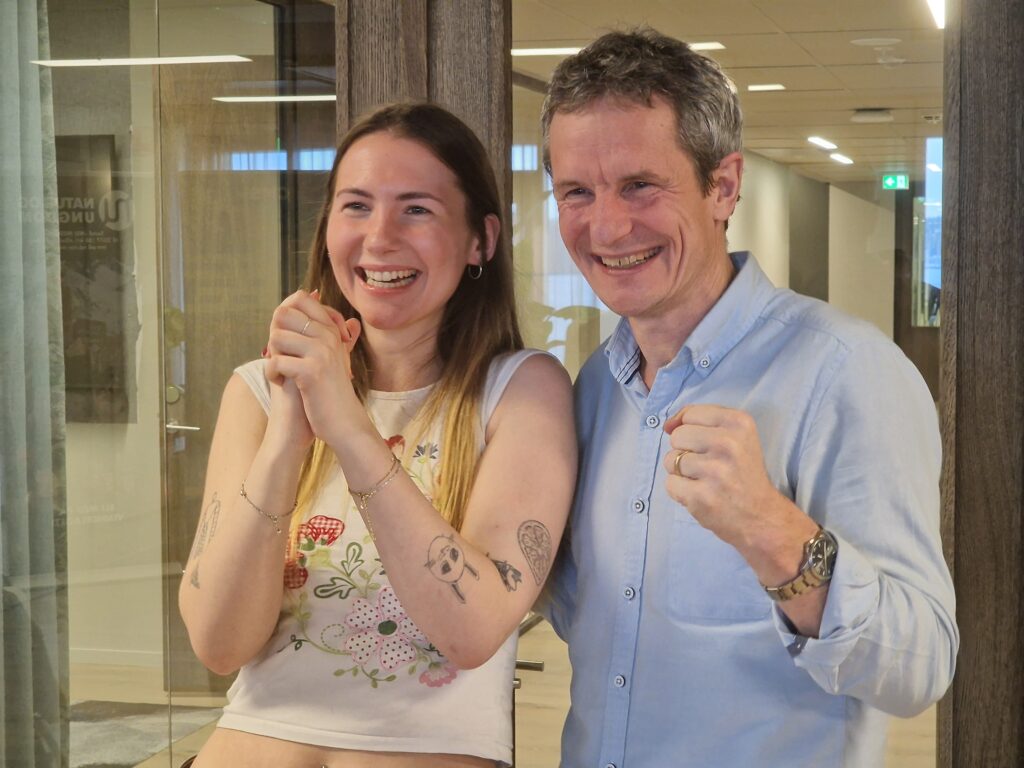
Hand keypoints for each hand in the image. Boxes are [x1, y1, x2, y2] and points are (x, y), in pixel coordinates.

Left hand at [264, 290, 367, 447]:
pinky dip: (273, 374)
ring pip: (276, 337)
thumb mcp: (334, 354)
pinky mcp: (311, 371)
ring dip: (272, 356)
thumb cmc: (333, 391)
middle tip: (283, 357)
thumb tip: (316, 295)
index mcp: (331, 329)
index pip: (300, 298)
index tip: (290, 342)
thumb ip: (324, 326)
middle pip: (282, 314)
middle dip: (275, 336)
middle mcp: (328, 335)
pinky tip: (283, 384)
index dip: (284, 317)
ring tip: (284, 372)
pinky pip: (276, 361)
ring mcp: (321, 352)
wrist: (345, 423)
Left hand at [661, 404, 794, 551]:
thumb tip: (668, 425)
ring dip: (681, 472)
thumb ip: (701, 421)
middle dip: (685, 451)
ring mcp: (714, 471)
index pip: (691, 414)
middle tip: (707, 465)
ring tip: (704, 480)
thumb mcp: (737, 435)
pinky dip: (680, 491)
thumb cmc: (743, 473)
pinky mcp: (701, 496)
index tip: (706, 445)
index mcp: (739, 423)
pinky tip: (701, 494)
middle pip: (677, 436)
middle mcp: (728, 444)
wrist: (761, 516)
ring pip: (671, 460)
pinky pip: (670, 483)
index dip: (691, 429)